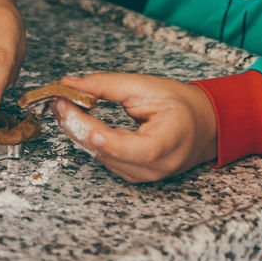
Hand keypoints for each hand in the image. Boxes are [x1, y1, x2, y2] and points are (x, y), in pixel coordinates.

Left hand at [52, 73, 217, 182]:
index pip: (134, 148)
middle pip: (109, 153)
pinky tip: (80, 122)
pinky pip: (104, 159)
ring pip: (101, 157)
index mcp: (170, 141)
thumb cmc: (181, 105)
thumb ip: (107, 85)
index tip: (74, 112)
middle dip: (79, 126)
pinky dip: (90, 140)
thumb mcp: (146, 86)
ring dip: (79, 133)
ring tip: (65, 107)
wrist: (202, 125)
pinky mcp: (132, 176)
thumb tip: (71, 84)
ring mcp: (144, 177)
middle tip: (59, 100)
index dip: (103, 136)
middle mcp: (157, 167)